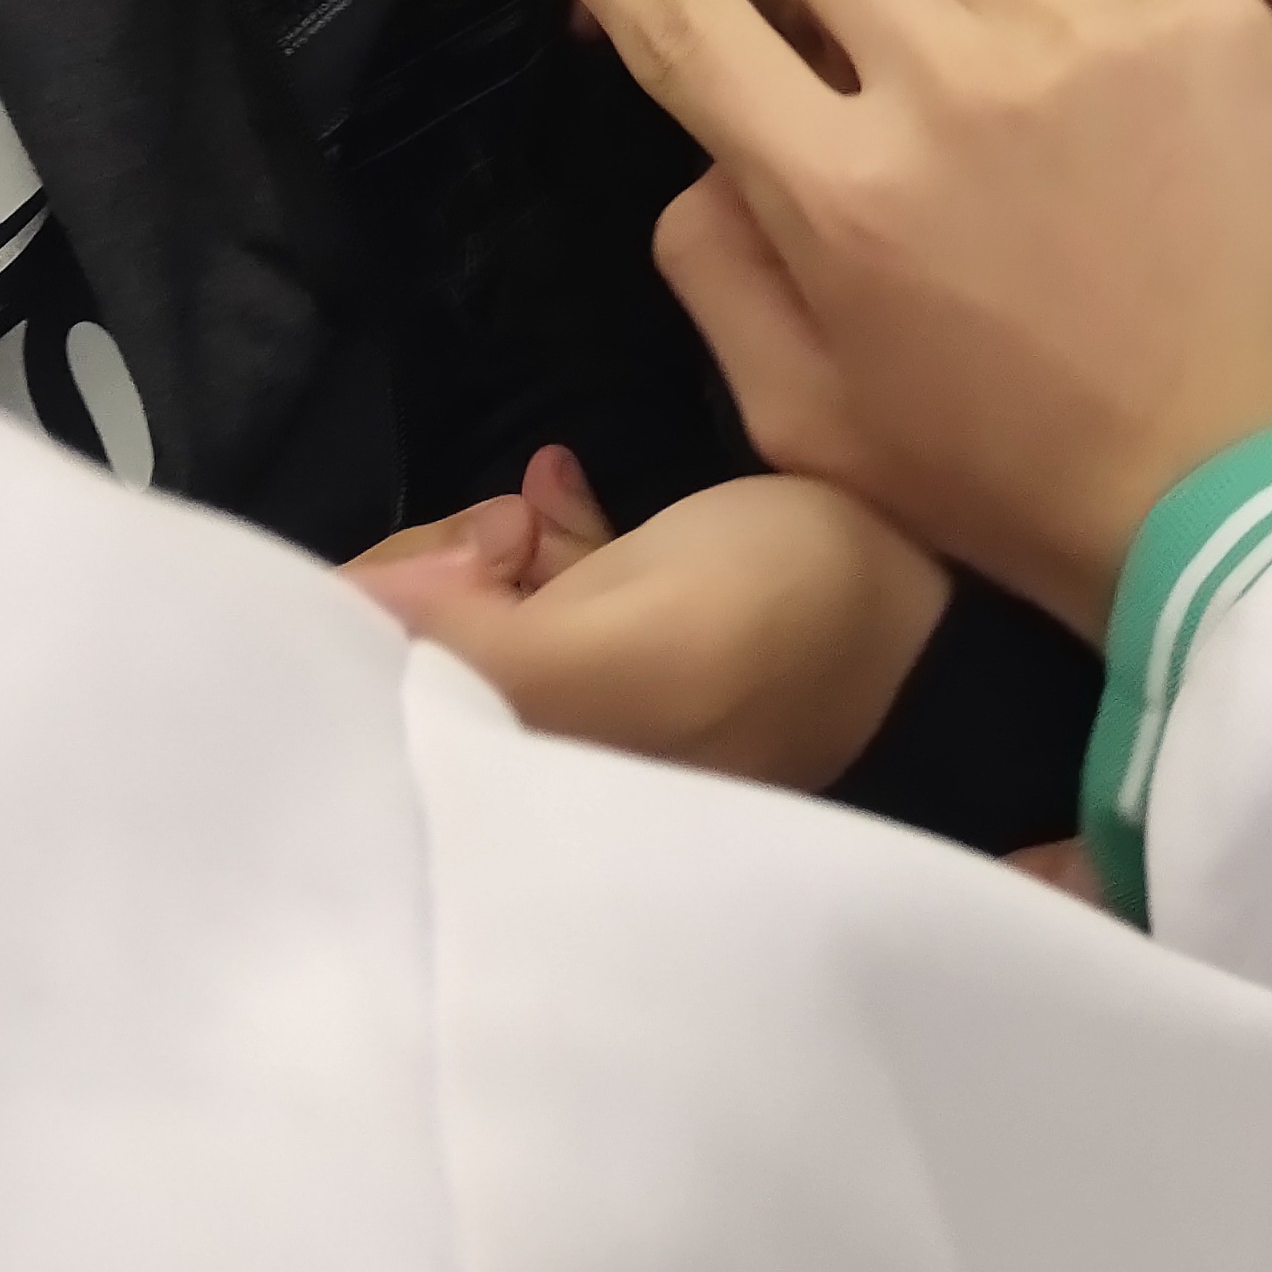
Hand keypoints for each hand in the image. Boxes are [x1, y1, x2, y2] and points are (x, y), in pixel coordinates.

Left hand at [352, 446, 949, 791]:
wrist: (938, 608)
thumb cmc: (779, 617)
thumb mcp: (622, 633)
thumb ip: (471, 638)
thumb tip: (333, 621)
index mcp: (522, 784)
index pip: (368, 715)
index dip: (387, 622)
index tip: (467, 571)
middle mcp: (538, 759)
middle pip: (408, 661)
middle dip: (446, 572)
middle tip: (515, 537)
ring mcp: (590, 702)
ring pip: (471, 617)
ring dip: (493, 544)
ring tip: (546, 510)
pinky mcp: (635, 647)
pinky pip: (540, 588)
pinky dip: (541, 533)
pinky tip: (564, 487)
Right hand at [526, 0, 1271, 641]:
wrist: (1261, 490)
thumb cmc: (1023, 480)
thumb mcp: (818, 425)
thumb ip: (726, 276)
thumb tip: (710, 156)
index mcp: (839, 192)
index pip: (689, 27)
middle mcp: (955, 84)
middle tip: (881, 54)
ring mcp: (1095, 35)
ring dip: (978, 2)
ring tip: (1036, 109)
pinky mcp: (1212, 18)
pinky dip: (1104, 23)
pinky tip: (1138, 122)